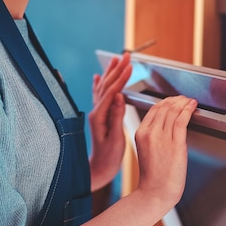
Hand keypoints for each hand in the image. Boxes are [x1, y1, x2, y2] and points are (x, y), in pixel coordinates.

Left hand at [88, 52, 132, 190]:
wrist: (99, 169)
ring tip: (115, 59)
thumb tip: (119, 97)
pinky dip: (100, 83)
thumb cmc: (109, 158)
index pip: (112, 92)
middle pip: (107, 85)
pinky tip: (98, 76)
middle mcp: (95, 112)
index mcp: (100, 117)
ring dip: (110, 72)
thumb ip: (116, 117)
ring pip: (103, 87)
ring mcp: (96, 113)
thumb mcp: (116, 140)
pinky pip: (99, 95)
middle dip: (117, 69)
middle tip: (126, 56)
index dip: (121, 78)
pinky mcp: (99, 116)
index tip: (130, 67)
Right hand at [135, 95, 196, 209]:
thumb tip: (167, 123)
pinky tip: (193, 106)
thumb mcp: (146, 150)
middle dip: (176, 100)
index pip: (154, 109)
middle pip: (164, 107)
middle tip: (183, 99)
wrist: (155, 192)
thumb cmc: (153, 176)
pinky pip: (182, 120)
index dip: (166, 101)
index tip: (174, 100)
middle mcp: (150, 132)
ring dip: (183, 103)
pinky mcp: (175, 144)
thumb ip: (153, 135)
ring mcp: (162, 137)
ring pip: (173, 111)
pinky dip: (188, 110)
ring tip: (189, 101)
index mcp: (140, 133)